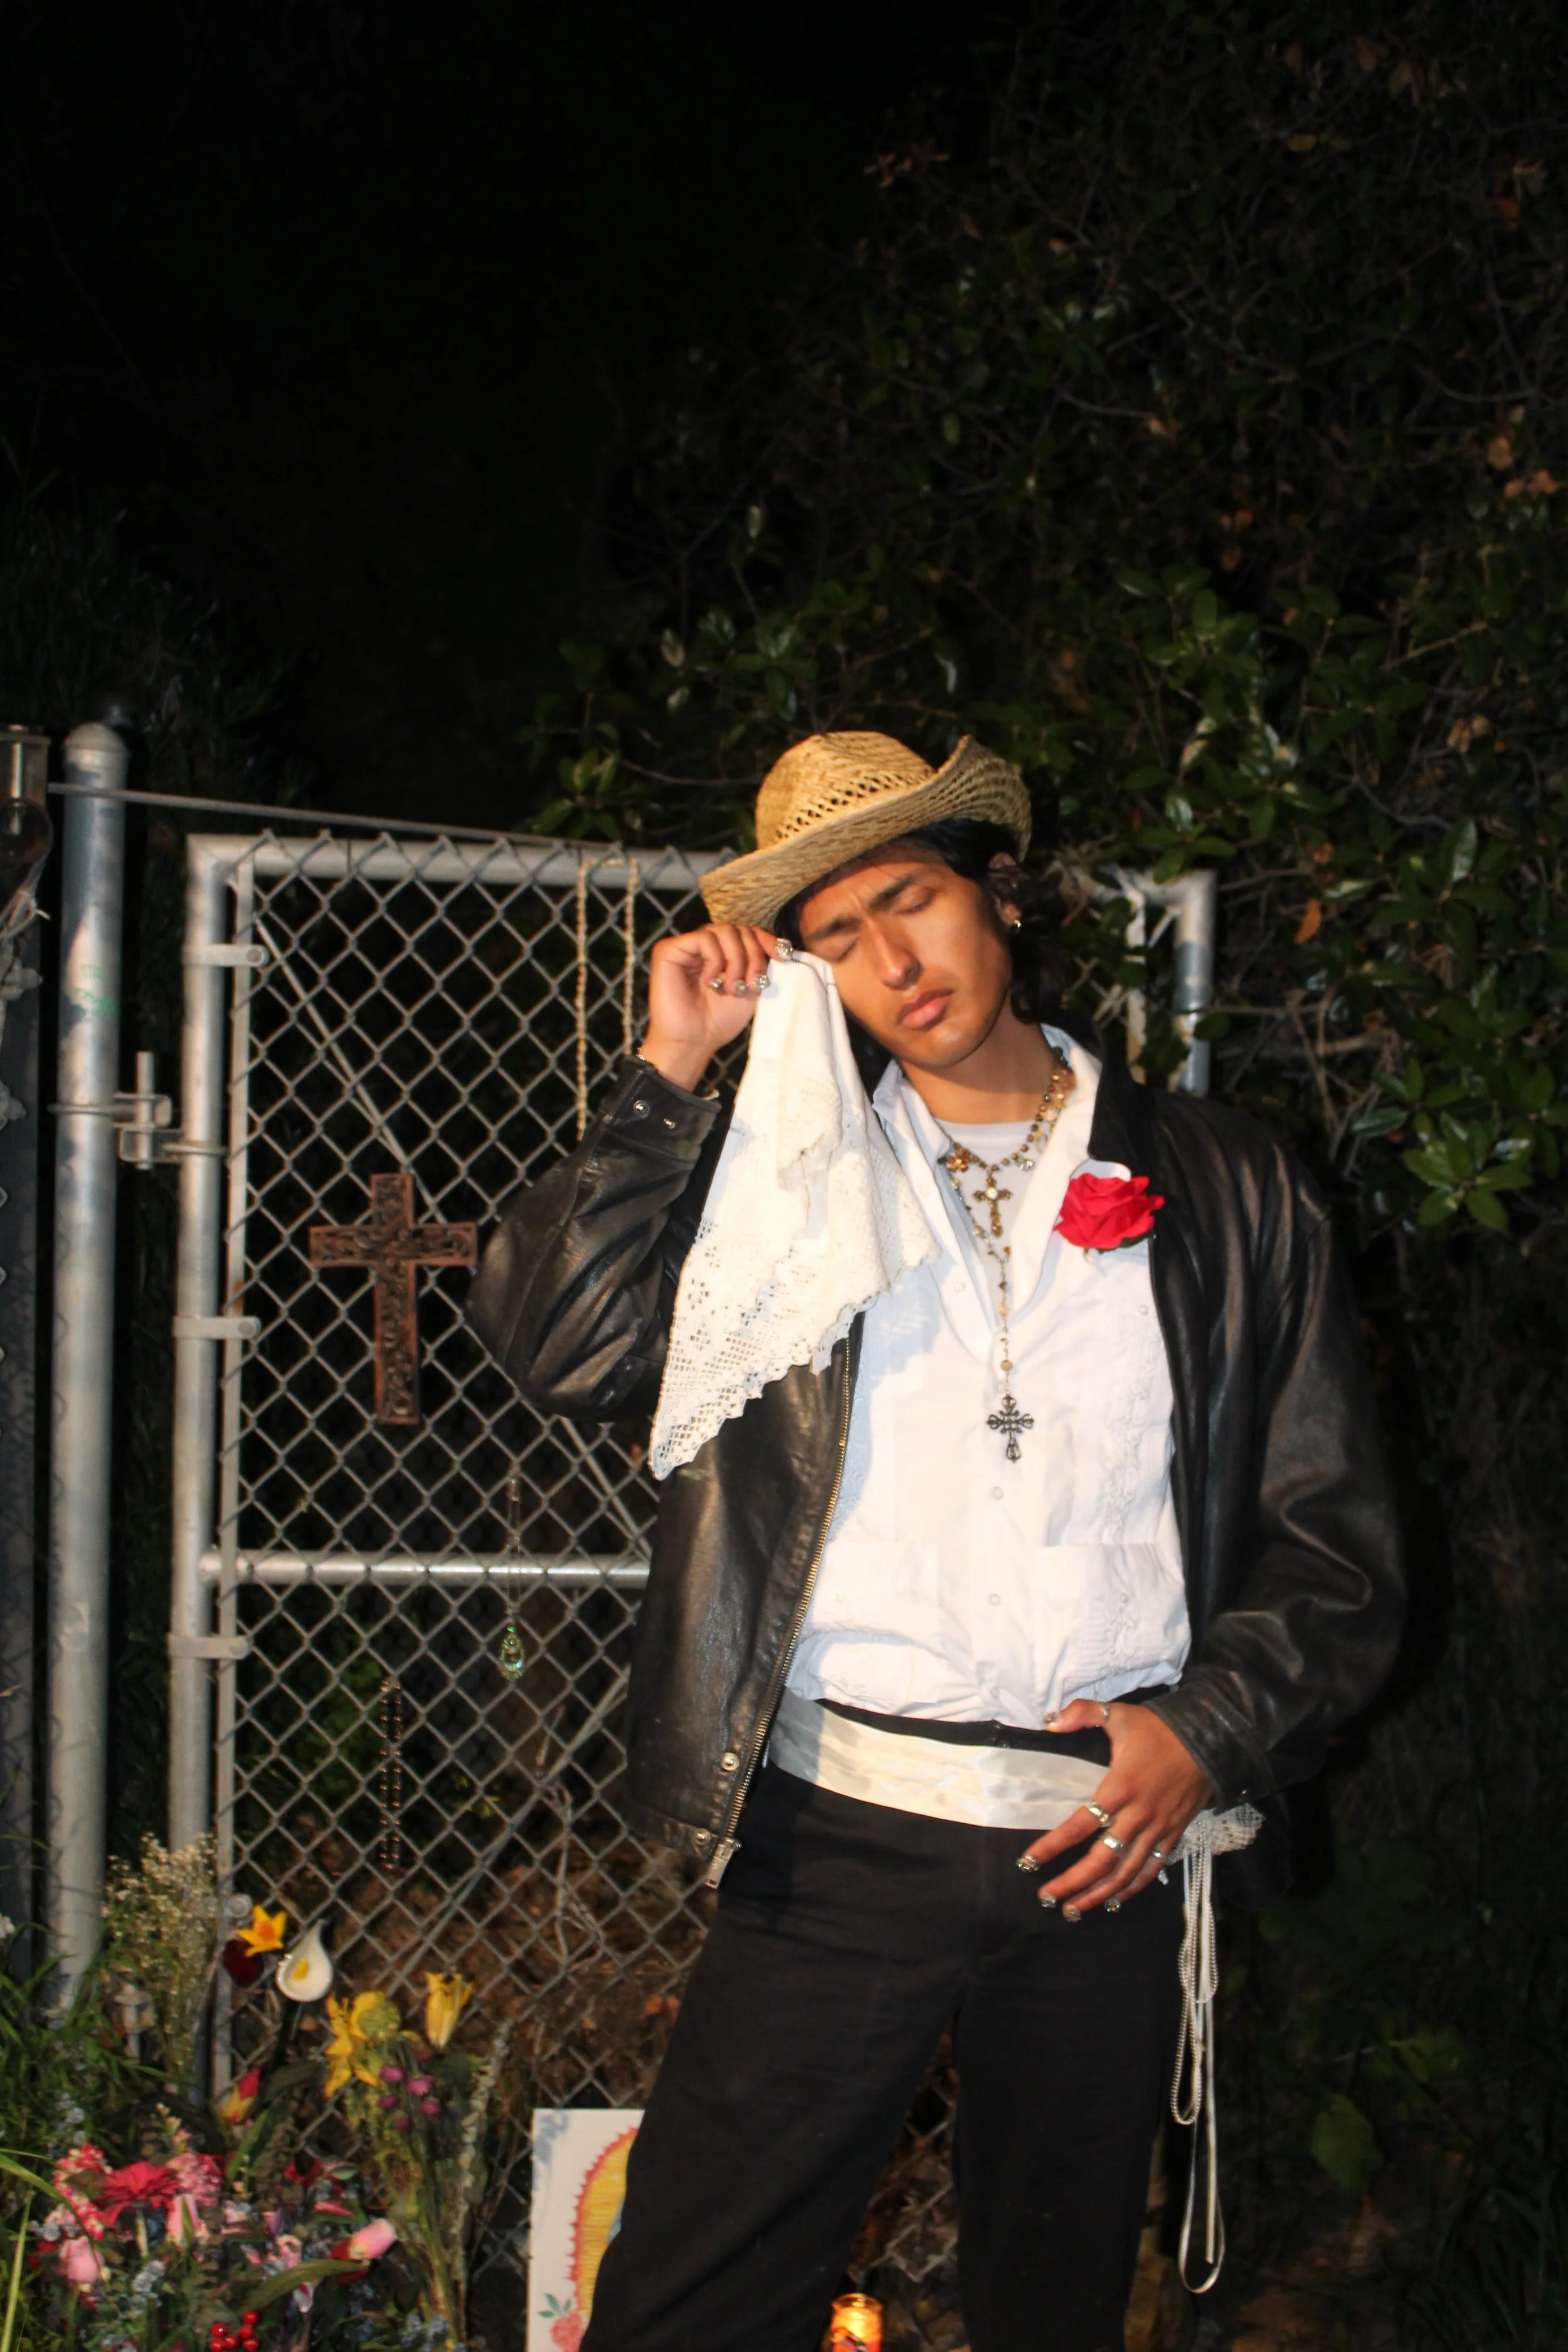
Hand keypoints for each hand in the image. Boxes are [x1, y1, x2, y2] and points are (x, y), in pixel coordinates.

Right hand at [638, 923, 780, 1091]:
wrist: (694, 1042)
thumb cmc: (719, 1020)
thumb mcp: (750, 987)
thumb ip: (761, 964)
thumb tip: (782, 946)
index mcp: (722, 953)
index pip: (748, 932)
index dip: (766, 940)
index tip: (782, 957)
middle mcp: (704, 946)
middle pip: (739, 930)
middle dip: (753, 955)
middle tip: (751, 984)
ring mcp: (687, 946)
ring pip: (724, 930)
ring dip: (737, 959)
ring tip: (731, 987)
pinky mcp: (669, 949)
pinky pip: (705, 938)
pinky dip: (715, 959)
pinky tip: (710, 981)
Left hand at [1019, 1699, 1212, 1914]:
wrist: (1210, 1740)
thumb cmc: (1159, 1729)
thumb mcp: (1119, 1713)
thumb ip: (1082, 1713)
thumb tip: (1050, 1721)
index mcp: (1120, 1787)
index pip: (1079, 1824)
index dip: (1052, 1846)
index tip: (1028, 1862)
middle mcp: (1137, 1815)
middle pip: (1101, 1860)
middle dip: (1072, 1882)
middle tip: (1046, 1897)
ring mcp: (1157, 1829)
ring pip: (1125, 1872)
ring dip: (1099, 1894)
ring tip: (1074, 1909)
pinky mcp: (1173, 1836)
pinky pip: (1151, 1869)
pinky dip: (1133, 1889)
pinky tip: (1114, 1901)